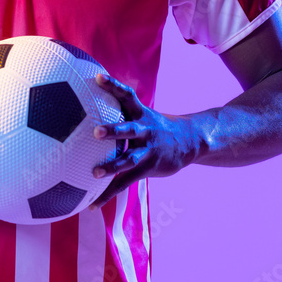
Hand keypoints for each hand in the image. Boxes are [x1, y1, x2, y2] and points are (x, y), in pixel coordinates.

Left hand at [89, 73, 198, 209]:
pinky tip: (92, 204)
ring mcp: (148, 150)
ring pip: (129, 159)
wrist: (190, 141)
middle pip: (128, 129)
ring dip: (112, 166)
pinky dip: (108, 193)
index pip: (126, 95)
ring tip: (95, 173)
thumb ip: (121, 107)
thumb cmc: (156, 126)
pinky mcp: (148, 168)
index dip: (112, 85)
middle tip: (95, 131)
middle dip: (113, 130)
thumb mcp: (144, 112)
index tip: (97, 76)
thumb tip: (91, 96)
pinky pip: (126, 183)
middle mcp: (144, 130)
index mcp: (141, 113)